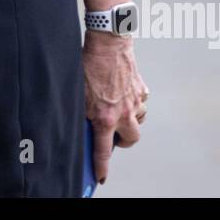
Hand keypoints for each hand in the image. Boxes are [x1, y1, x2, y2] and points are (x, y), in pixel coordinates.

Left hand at [82, 30, 148, 185]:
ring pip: (138, 121)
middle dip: (123, 142)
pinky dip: (134, 103)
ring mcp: (135, 101)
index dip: (102, 167)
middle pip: (131, 140)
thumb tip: (82, 124)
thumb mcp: (78, 93)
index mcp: (105, 117)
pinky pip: (141, 102)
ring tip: (118, 110)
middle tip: (113, 135)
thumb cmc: (90, 64)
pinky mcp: (142, 89)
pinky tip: (123, 94)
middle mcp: (124, 113)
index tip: (101, 177)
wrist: (108, 42)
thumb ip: (82, 112)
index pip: (103, 150)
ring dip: (129, 120)